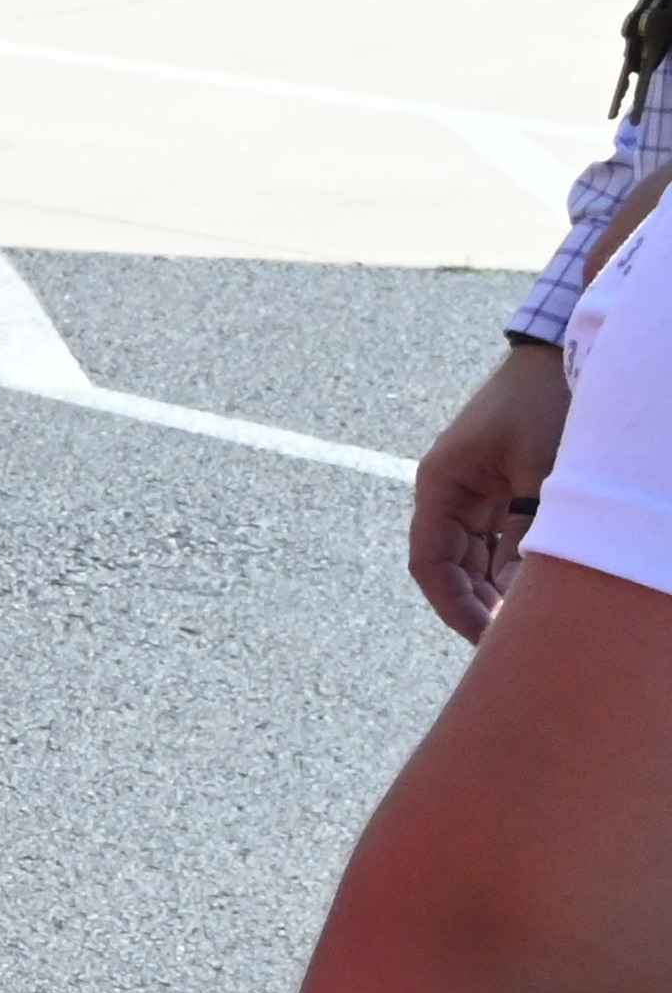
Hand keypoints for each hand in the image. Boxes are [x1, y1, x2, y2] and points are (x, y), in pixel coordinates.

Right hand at [413, 344, 570, 643]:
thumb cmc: (544, 401)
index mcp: (440, 484)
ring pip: (478, 559)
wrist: (561, 352)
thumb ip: (527, 530)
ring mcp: (477, 493)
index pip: (430, 563)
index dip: (453, 605)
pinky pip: (502, 541)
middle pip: (453, 568)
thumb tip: (517, 593)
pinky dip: (516, 566)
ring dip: (498, 588)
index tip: (486, 638)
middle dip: (479, 604)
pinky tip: (538, 588)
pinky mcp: (504, 491)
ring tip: (528, 619)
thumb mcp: (540, 467)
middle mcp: (450, 494)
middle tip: (512, 640)